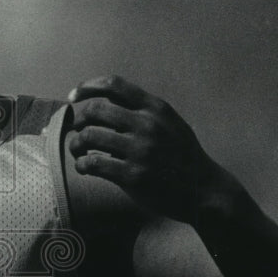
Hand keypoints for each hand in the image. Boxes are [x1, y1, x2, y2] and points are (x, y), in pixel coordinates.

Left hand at [68, 75, 221, 224]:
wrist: (204, 191)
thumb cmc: (182, 156)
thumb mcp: (170, 123)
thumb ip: (143, 110)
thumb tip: (104, 99)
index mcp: (156, 108)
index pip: (114, 85)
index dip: (87, 87)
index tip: (73, 96)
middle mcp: (148, 125)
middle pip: (96, 110)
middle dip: (79, 120)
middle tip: (77, 130)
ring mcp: (140, 150)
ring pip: (89, 136)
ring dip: (76, 144)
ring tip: (78, 151)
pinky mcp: (133, 175)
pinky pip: (93, 163)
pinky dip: (82, 164)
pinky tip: (84, 167)